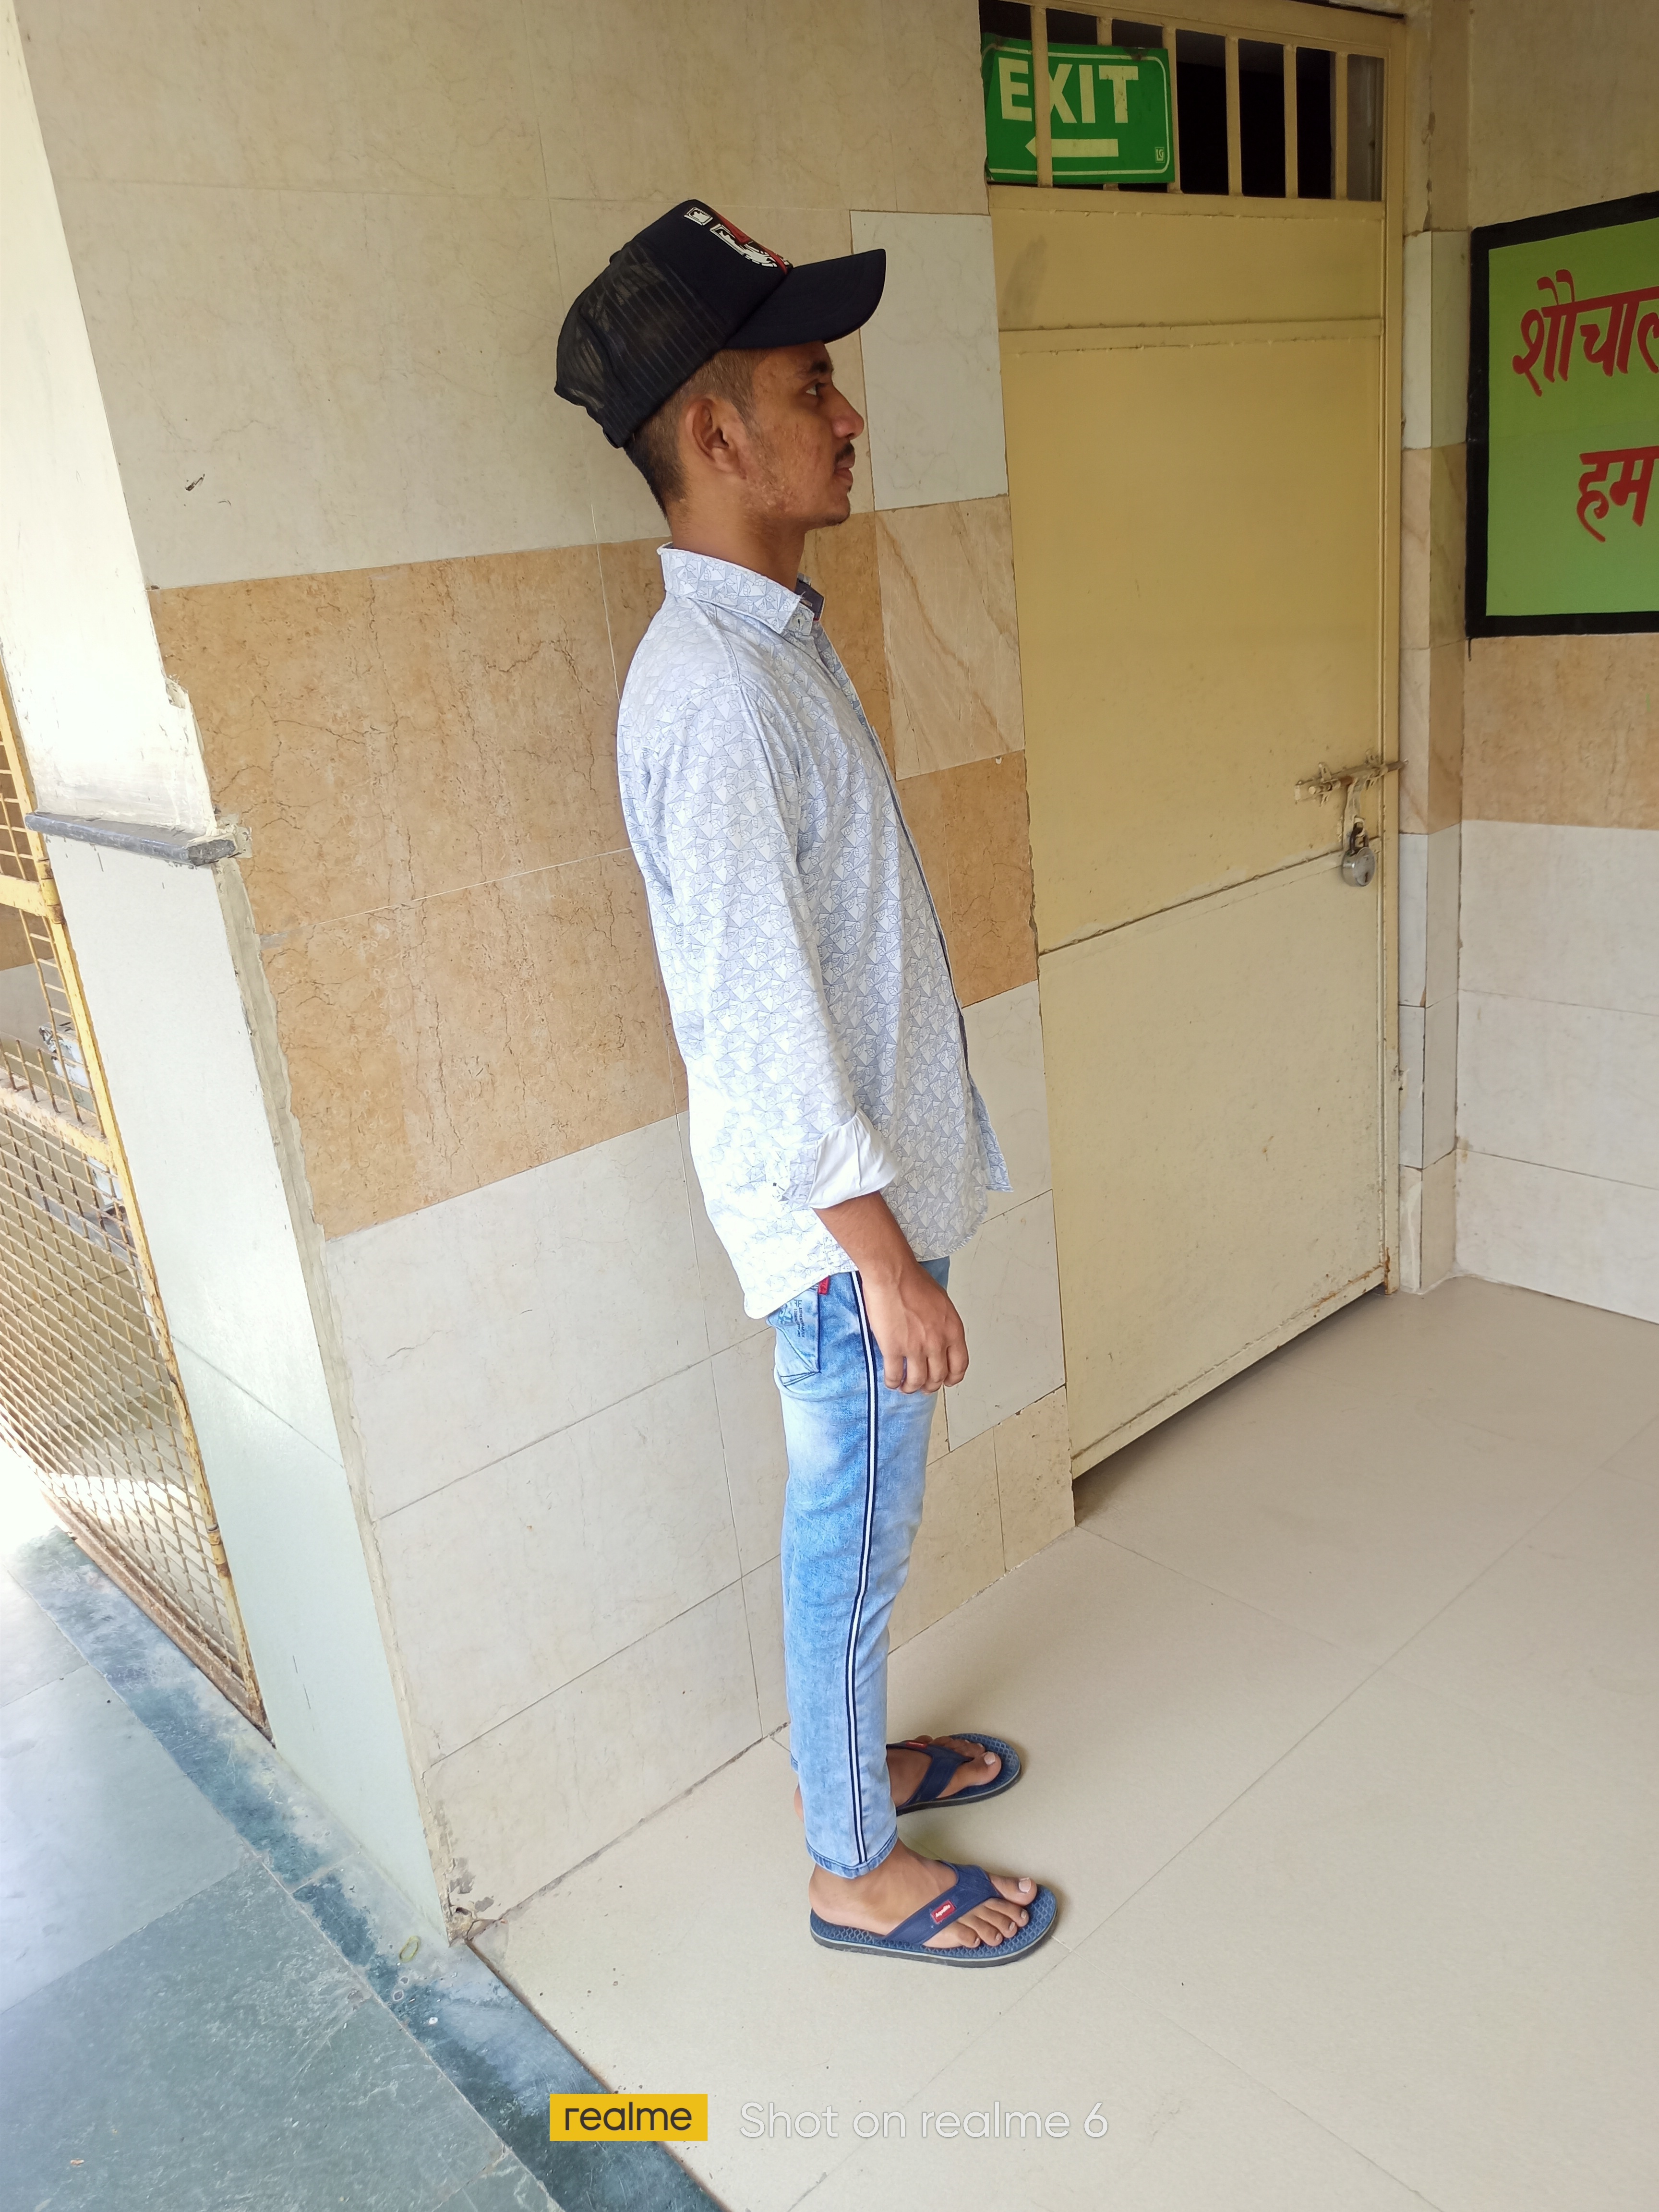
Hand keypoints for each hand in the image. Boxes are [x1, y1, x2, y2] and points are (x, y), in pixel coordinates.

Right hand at [859, 1261, 967, 1392]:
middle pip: (938, 1376)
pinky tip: (891, 1381)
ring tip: (905, 1387)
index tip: (948, 1381)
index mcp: (953, 1330)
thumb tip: (940, 1334)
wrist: (893, 1275)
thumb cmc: (914, 1281)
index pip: (960, 1364)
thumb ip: (944, 1323)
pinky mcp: (894, 1349)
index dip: (953, 1377)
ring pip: (917, 1381)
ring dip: (911, 1387)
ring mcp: (916, 1348)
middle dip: (931, 1386)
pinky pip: (895, 1375)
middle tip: (924, 1386)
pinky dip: (893, 1382)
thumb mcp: (942, 1302)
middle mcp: (938, 1342)